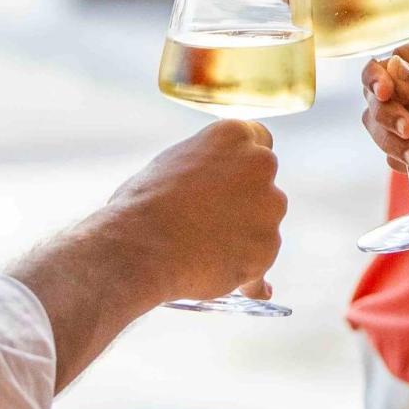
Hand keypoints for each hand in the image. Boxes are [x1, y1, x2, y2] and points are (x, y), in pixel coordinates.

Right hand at [99, 119, 285, 304]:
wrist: (139, 249)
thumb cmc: (142, 207)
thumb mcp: (171, 164)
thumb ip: (204, 166)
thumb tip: (208, 181)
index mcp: (233, 135)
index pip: (260, 140)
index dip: (245, 165)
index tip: (234, 183)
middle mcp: (259, 164)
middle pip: (264, 185)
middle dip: (247, 203)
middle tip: (213, 222)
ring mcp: (268, 207)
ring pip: (264, 224)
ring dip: (245, 237)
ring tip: (205, 251)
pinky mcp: (268, 247)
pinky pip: (260, 261)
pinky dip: (244, 271)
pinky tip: (217, 272)